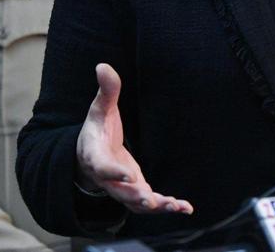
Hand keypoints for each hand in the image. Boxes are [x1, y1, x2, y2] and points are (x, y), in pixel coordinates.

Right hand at [76, 63, 193, 214]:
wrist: (90, 155)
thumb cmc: (97, 130)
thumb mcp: (99, 109)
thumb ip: (106, 91)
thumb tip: (103, 66)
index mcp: (96, 156)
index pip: (102, 166)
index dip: (114, 172)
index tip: (128, 175)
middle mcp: (108, 178)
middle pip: (120, 191)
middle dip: (136, 196)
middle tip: (150, 199)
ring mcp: (122, 188)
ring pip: (136, 203)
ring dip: (156, 206)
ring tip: (176, 207)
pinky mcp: (135, 191)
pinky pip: (149, 204)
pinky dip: (165, 207)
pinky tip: (185, 208)